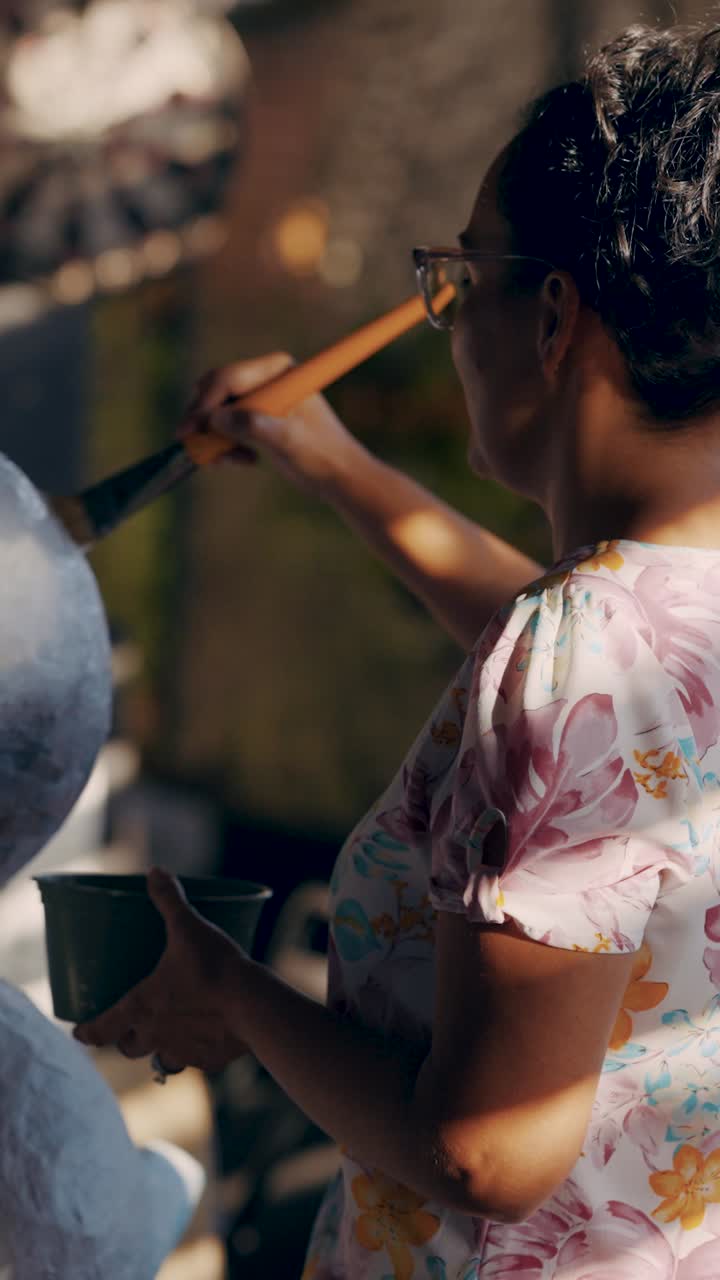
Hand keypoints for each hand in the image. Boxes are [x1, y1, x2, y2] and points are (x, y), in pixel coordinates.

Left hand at [73, 869, 249, 1075]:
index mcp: (141, 1006)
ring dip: (161, 1050)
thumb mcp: (188, 927)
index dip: (88, 1031)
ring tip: (171, 1036)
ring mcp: (183, 1051)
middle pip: (129, 1048)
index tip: (80, 1032)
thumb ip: (170, 901)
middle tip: (130, 1028)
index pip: (102, 1028)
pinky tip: (208, 1038)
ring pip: (161, 1060)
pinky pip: (196, 1061)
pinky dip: (197, 1052)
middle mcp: (156, 1035)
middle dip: (126, 1040)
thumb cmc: (213, 967)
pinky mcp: (210, 1060)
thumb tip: (155, 872)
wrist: (253, 1005)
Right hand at [178, 351, 363, 497]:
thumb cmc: (322, 454)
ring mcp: (259, 396)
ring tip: (229, 460)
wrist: (338, 475)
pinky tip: (243, 460)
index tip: (189, 432)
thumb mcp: (288, 440)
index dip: (205, 404)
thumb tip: (215, 419)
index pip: (228, 379)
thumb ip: (253, 426)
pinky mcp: (254, 416)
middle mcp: (265, 377)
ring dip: (214, 437)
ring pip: (214, 409)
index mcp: (278, 370)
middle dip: (204, 421)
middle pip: (214, 390)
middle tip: (199, 449)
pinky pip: (223, 425)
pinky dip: (223, 444)